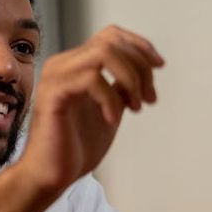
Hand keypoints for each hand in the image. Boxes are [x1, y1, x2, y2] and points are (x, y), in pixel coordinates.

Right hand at [17, 25, 163, 193]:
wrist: (51, 176)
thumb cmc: (75, 148)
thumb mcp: (110, 110)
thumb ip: (120, 88)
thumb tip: (142, 71)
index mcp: (75, 66)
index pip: (110, 35)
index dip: (139, 45)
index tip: (159, 66)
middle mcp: (63, 65)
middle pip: (111, 42)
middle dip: (140, 67)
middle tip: (148, 98)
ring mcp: (56, 76)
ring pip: (103, 53)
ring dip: (129, 79)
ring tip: (134, 107)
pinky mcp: (53, 93)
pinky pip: (91, 78)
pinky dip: (111, 99)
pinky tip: (112, 120)